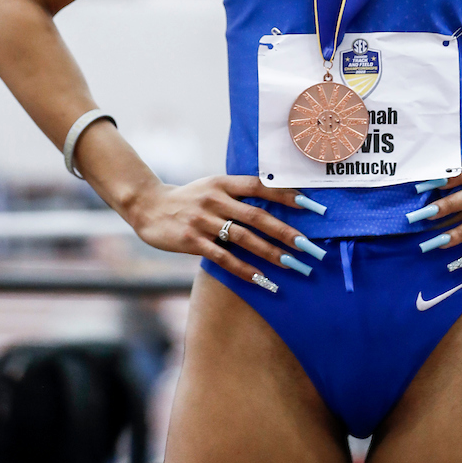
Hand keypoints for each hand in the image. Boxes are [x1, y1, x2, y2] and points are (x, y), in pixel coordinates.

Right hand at [128, 174, 318, 286]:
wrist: (148, 206)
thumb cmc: (189, 198)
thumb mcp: (212, 186)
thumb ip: (238, 194)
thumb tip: (275, 205)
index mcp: (223, 182)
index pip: (261, 186)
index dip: (287, 195)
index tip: (312, 207)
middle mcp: (215, 199)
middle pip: (257, 216)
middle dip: (286, 232)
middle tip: (310, 246)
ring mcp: (203, 220)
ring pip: (243, 238)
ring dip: (271, 253)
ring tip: (293, 265)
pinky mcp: (192, 241)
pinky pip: (223, 258)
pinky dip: (245, 269)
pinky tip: (263, 280)